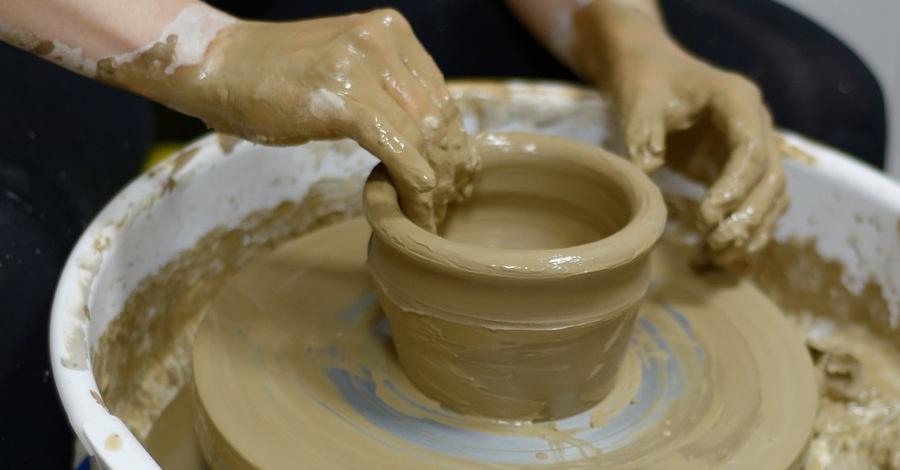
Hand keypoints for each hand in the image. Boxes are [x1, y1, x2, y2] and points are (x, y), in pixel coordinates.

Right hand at [100, 8, 478, 229]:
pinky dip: (412, 183)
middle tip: (441, 200)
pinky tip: (413, 206)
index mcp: (391, 30)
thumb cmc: (276, 76)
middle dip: (445, 163)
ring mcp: (363, 65)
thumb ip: (386, 89)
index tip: (445, 174)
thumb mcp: (344, 67)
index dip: (449, 140)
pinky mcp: (344, 99)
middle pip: (438, 115)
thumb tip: (425, 136)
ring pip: (423, 134)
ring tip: (427, 208)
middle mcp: (383, 39)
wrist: (219, 65)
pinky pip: (398, 149)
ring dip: (432, 179)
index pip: (441, 93)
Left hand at [610, 41, 787, 267]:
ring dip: (751, 229)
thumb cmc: (645, 84)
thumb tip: (648, 173)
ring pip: (773, 195)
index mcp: (736, 98)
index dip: (734, 187)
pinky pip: (759, 203)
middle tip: (714, 243)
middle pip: (772, 177)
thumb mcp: (638, 102)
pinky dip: (745, 230)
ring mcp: (756, 144)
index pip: (751, 149)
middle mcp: (757, 121)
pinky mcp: (744, 167)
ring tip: (715, 256)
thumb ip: (643, 133)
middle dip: (747, 215)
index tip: (705, 217)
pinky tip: (719, 256)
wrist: (652, 73)